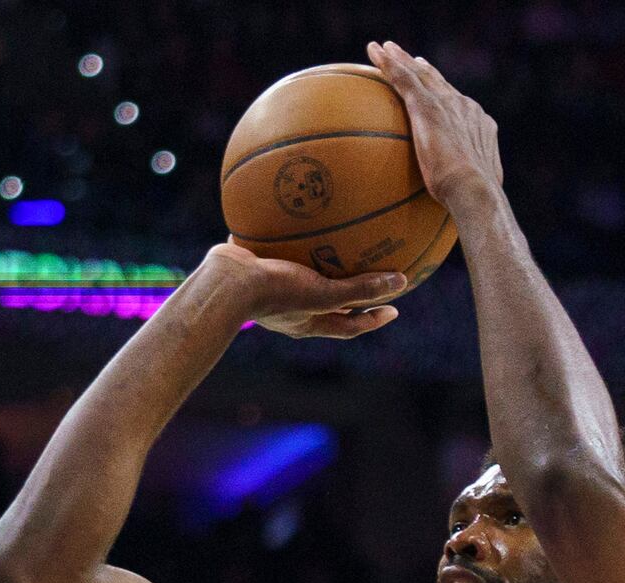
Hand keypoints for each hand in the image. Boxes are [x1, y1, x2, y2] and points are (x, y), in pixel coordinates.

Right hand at [198, 241, 403, 340]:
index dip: (372, 319)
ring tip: (335, 244)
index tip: (394, 309)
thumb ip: (358, 289)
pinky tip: (300, 212)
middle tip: (370, 279)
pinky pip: (280, 251)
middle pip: (328, 304)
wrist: (224, 282)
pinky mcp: (256, 268)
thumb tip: (400, 282)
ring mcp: (272, 290)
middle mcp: (292, 310)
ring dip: (319, 265)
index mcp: (308, 322)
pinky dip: (292, 238)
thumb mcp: (322, 292)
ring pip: (304, 277)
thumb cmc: (274, 292)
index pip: (348, 327)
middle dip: (349, 295)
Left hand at [369, 41, 502, 207]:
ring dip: (402, 59)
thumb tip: (453, 212)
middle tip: (414, 60)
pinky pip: (403, 79)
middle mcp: (466, 108)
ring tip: (386, 49)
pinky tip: (374, 52)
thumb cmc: (473, 203)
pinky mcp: (428, 107)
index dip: (446, 96)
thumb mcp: (469, 195)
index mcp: (478, 126)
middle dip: (425, 71)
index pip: (458, 106)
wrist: (475, 190)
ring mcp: (448, 104)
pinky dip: (388, 64)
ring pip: (420, 75)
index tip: (437, 90)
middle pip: (440, 83)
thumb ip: (460, 193)